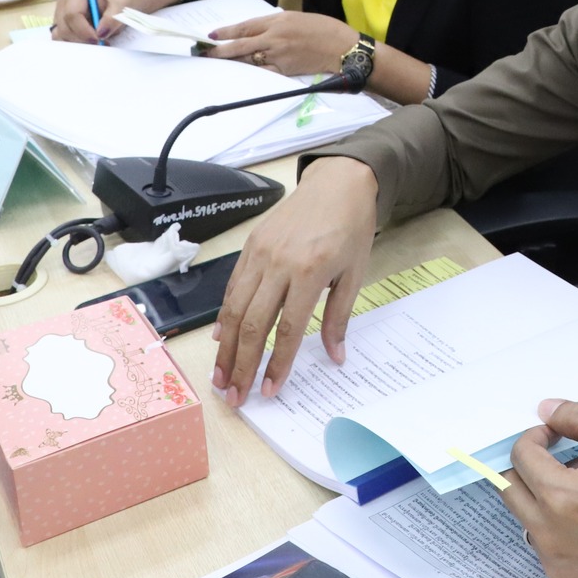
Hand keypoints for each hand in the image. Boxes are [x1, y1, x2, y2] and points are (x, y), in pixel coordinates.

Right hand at [52, 0, 129, 43]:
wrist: (117, 4)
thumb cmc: (117, 1)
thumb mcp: (121, 6)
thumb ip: (112, 18)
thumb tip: (100, 33)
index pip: (72, 14)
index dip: (84, 30)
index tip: (99, 38)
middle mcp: (64, 3)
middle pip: (65, 28)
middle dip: (83, 39)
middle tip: (102, 42)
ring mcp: (60, 16)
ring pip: (62, 36)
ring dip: (80, 44)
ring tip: (98, 42)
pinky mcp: (62, 27)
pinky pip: (62, 41)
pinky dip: (76, 45)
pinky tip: (90, 44)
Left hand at [205, 12, 358, 76]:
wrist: (343, 47)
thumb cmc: (325, 30)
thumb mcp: (298, 18)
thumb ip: (278, 24)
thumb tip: (260, 31)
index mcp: (278, 20)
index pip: (245, 26)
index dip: (226, 31)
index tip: (212, 35)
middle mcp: (275, 36)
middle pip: (241, 44)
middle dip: (220, 50)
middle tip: (204, 53)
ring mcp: (279, 55)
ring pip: (249, 59)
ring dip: (233, 62)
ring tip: (218, 63)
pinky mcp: (286, 70)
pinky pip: (263, 72)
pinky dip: (252, 72)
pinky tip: (242, 73)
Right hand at [212, 157, 379, 403]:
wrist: (339, 182)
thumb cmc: (352, 227)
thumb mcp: (355, 273)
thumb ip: (339, 316)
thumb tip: (335, 357)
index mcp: (310, 271)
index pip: (289, 328)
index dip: (278, 362)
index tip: (270, 390)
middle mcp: (279, 263)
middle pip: (254, 323)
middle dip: (242, 364)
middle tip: (235, 395)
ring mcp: (261, 254)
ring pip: (236, 308)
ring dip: (226, 347)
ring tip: (221, 377)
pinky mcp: (251, 246)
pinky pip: (234, 286)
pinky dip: (225, 314)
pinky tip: (221, 338)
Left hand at [501, 400, 577, 577]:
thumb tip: (547, 410)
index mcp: (562, 497)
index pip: (520, 456)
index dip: (536, 437)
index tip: (554, 435)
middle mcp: (551, 536)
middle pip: (512, 490)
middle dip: (534, 468)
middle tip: (570, 463)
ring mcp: (558, 566)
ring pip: (530, 521)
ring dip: (549, 501)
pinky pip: (549, 551)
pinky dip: (563, 534)